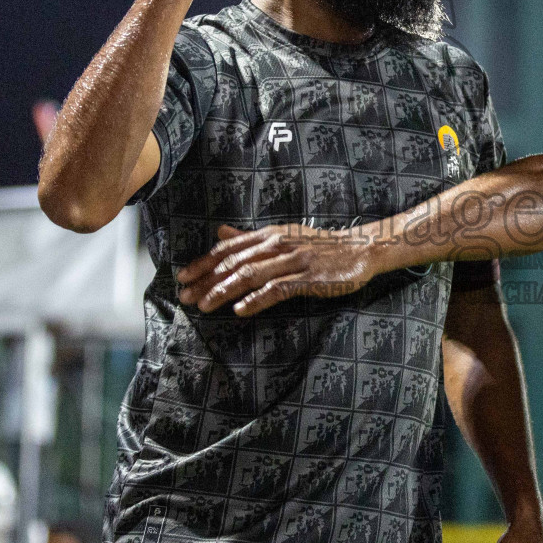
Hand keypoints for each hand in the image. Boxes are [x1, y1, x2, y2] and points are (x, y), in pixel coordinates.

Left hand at [176, 224, 379, 314]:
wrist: (360, 250)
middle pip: (235, 263)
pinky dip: (257, 299)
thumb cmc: (319, 246)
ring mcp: (293, 261)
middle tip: (185, 296)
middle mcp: (278, 244)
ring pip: (251, 275)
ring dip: (224, 290)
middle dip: (207, 280)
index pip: (229, 248)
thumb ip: (250, 238)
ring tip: (205, 305)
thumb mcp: (282, 235)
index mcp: (269, 235)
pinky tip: (241, 310)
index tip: (182, 276)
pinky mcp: (308, 279)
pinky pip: (278, 289)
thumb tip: (219, 232)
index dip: (204, 262)